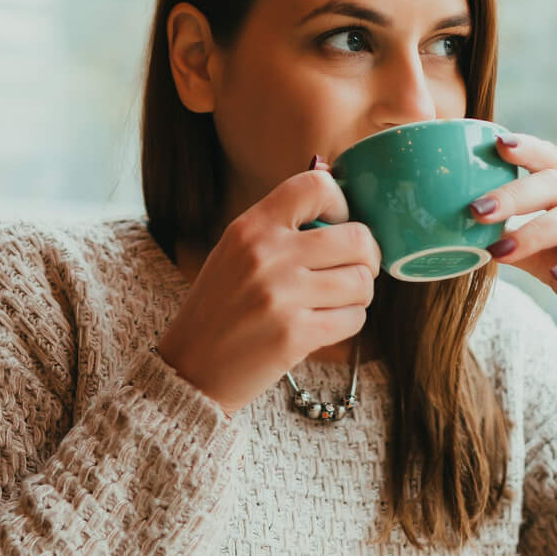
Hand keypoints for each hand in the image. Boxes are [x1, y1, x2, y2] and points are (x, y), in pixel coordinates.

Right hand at [155, 162, 383, 413]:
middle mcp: (266, 255)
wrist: (190, 369)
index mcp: (250, 228)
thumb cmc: (220, 310)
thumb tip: (342, 214)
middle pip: (357, 238)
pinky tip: (326, 325)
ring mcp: (281, 296)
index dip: (341, 203)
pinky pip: (354, 319)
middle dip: (366, 258)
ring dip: (359, 295)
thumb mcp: (235, 254)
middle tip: (353, 271)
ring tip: (337, 302)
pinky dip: (349, 322)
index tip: (337, 225)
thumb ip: (279, 230)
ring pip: (361, 282)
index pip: (316, 186)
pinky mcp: (295, 335)